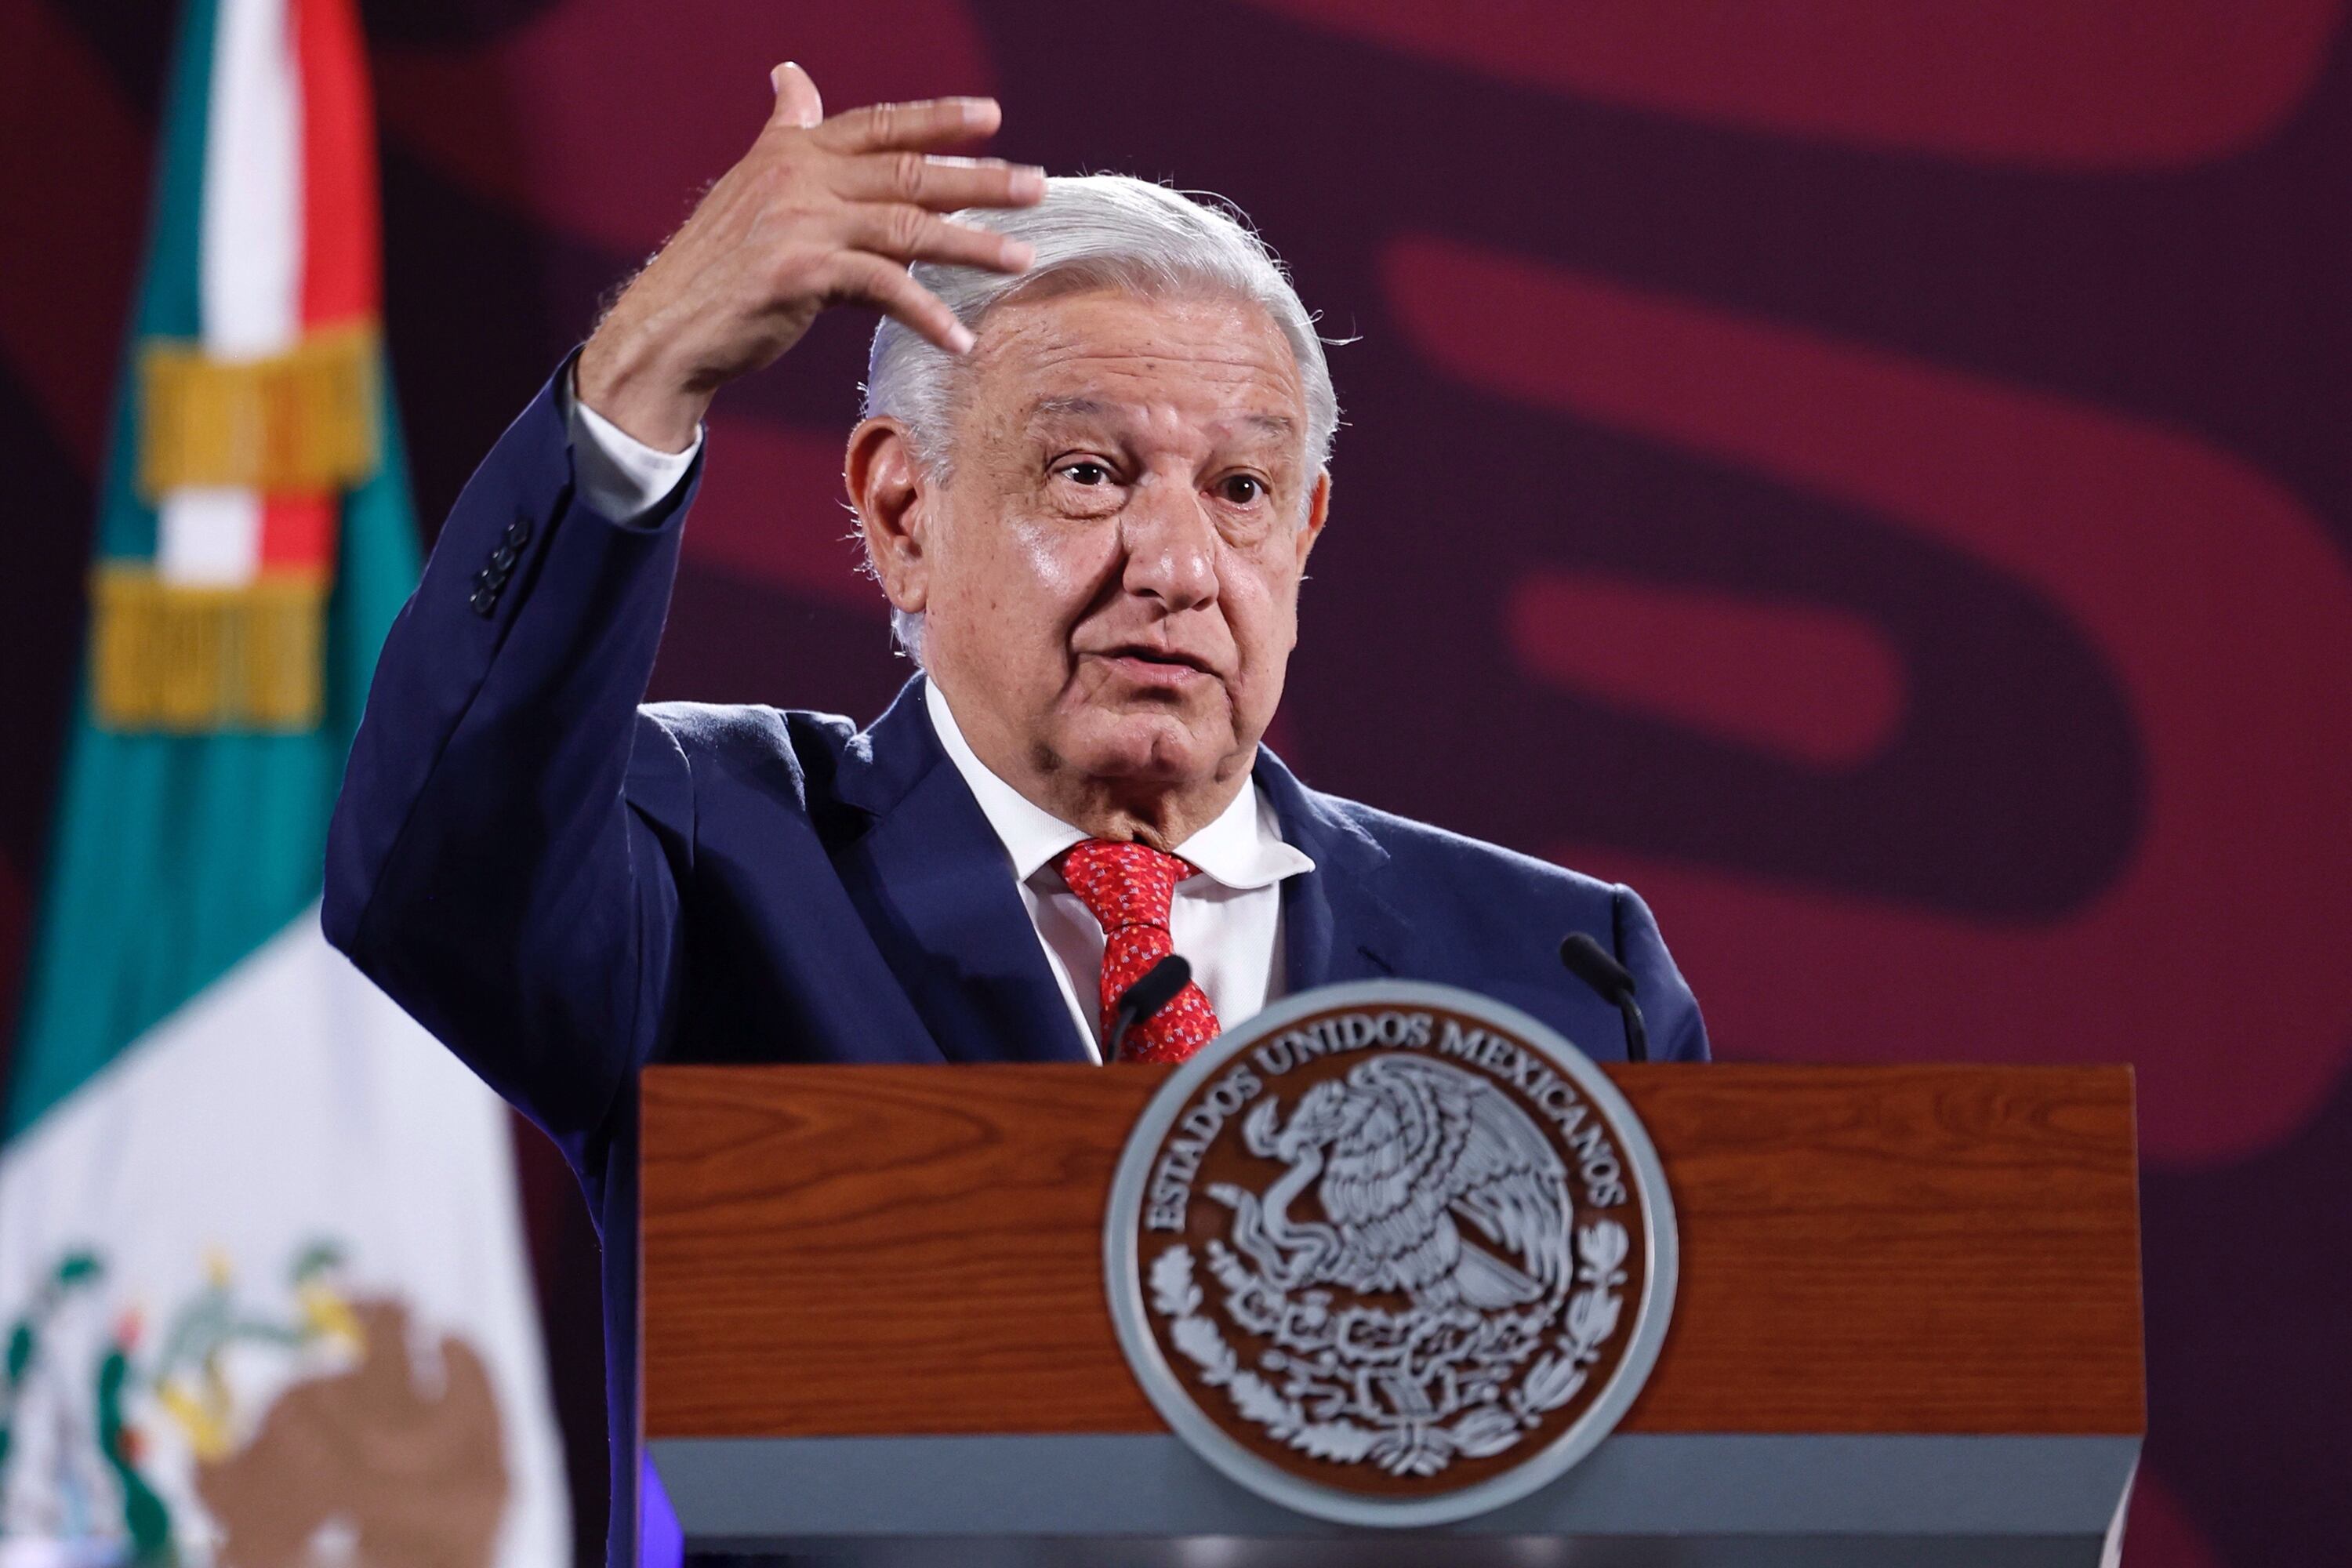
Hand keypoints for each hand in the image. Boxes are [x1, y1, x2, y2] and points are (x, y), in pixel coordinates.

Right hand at [576, 62, 1042, 450]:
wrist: (667, 328)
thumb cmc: (718, 267)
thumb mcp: (752, 187)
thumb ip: (785, 134)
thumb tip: (792, 77)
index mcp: (793, 152)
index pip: (879, 125)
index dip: (937, 118)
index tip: (992, 117)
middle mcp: (800, 177)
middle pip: (908, 171)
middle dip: (979, 179)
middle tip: (1037, 188)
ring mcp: (801, 222)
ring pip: (908, 227)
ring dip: (971, 246)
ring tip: (1020, 259)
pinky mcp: (801, 272)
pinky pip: (884, 289)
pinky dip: (926, 315)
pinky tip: (961, 340)